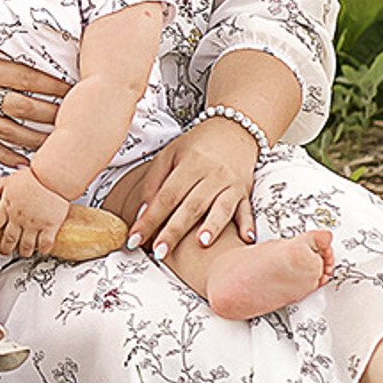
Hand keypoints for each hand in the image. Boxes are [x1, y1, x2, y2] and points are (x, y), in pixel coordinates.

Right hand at [0, 26, 66, 166]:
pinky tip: (25, 162)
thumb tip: (15, 26)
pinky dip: (8, 157)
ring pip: (12, 134)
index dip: (56, 86)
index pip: (30, 80)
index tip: (76, 89)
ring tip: (61, 142)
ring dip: (39, 140)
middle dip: (56, 114)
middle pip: (27, 110)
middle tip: (79, 117)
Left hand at [0, 166, 69, 259]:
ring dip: (23, 251)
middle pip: (8, 238)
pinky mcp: (50, 226)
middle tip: (4, 251)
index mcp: (7, 206)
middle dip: (5, 248)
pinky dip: (42, 249)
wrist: (53, 177)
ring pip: (25, 245)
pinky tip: (42, 250)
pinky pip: (45, 243)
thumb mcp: (10, 179)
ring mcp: (34, 223)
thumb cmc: (34, 177)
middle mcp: (19, 217)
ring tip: (23, 252)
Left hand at [124, 117, 259, 260]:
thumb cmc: (196, 146)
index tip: (135, 238)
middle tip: (160, 252)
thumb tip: (143, 212)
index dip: (149, 218)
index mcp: (189, 165)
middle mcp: (211, 175)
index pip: (165, 196)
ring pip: (221, 207)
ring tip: (201, 244)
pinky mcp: (245, 191)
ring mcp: (231, 184)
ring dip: (212, 226)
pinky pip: (247, 209)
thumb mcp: (170, 155)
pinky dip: (247, 224)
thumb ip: (154, 182)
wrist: (233, 130)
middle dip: (174, 231)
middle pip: (191, 206)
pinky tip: (245, 238)